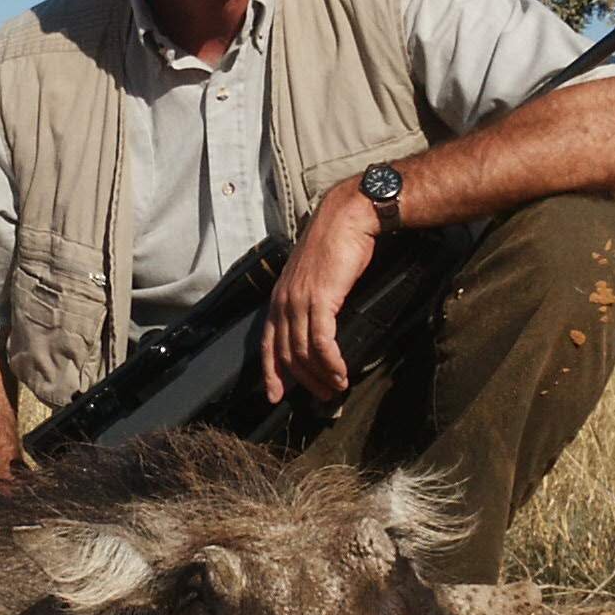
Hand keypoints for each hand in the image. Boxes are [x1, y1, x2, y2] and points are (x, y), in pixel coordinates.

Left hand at [261, 178, 379, 404]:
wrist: (347, 218)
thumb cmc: (337, 244)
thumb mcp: (316, 276)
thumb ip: (312, 300)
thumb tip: (321, 324)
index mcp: (279, 297)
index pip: (267, 343)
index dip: (270, 371)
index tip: (275, 394)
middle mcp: (283, 302)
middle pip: (286, 353)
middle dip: (303, 381)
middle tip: (321, 396)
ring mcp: (299, 301)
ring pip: (303, 352)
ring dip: (321, 376)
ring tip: (336, 389)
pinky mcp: (319, 300)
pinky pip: (321, 343)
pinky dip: (331, 363)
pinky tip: (341, 374)